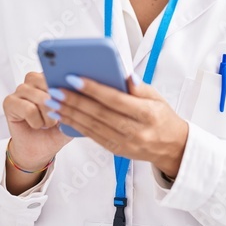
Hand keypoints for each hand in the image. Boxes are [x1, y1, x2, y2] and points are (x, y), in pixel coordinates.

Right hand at [3, 72, 71, 169]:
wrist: (39, 150)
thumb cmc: (55, 132)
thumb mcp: (73, 117)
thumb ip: (76, 102)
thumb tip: (80, 89)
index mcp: (49, 78)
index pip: (59, 72)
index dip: (66, 86)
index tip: (70, 98)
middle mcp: (34, 81)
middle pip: (48, 83)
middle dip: (57, 105)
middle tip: (55, 117)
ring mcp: (20, 90)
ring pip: (41, 98)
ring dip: (47, 116)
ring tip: (46, 123)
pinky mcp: (9, 102)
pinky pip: (29, 109)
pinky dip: (36, 122)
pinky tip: (35, 125)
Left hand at [46, 74, 188, 177]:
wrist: (172, 147)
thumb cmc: (162, 117)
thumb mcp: (157, 98)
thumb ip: (139, 87)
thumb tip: (125, 74)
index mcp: (147, 113)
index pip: (115, 99)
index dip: (93, 89)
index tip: (73, 78)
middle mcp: (136, 130)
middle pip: (99, 114)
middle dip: (74, 101)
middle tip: (55, 90)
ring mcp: (125, 143)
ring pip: (92, 127)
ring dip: (69, 114)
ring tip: (52, 102)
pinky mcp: (117, 150)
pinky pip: (92, 136)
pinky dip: (75, 125)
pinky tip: (62, 116)